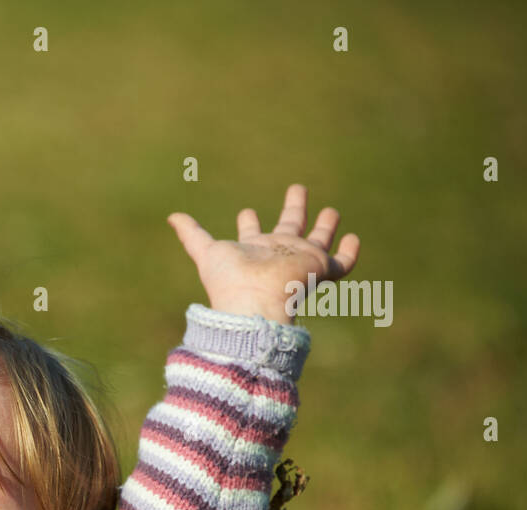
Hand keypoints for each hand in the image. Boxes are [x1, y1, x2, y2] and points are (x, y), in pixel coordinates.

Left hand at [167, 184, 360, 324]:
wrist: (253, 304)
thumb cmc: (229, 281)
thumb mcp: (206, 252)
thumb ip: (191, 234)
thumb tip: (171, 216)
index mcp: (252, 250)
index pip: (252, 234)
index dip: (249, 223)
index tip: (246, 211)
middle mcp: (277, 254)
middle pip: (288, 228)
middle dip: (293, 209)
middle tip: (297, 189)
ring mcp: (300, 261)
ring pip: (317, 240)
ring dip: (324, 226)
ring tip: (331, 211)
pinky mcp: (319, 269)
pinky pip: (341, 263)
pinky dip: (349, 253)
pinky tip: (354, 238)